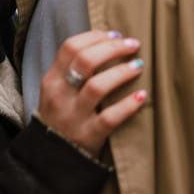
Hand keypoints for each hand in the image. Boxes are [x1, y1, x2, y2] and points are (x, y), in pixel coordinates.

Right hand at [37, 30, 145, 156]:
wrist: (53, 159)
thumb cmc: (62, 117)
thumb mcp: (56, 91)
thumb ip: (72, 70)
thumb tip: (106, 43)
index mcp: (51, 80)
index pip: (70, 47)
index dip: (95, 36)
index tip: (115, 34)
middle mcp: (60, 95)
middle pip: (85, 61)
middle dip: (112, 48)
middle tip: (132, 45)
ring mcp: (74, 116)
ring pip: (97, 87)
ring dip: (121, 72)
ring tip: (138, 66)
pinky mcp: (88, 135)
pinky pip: (110, 117)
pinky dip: (128, 105)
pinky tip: (142, 96)